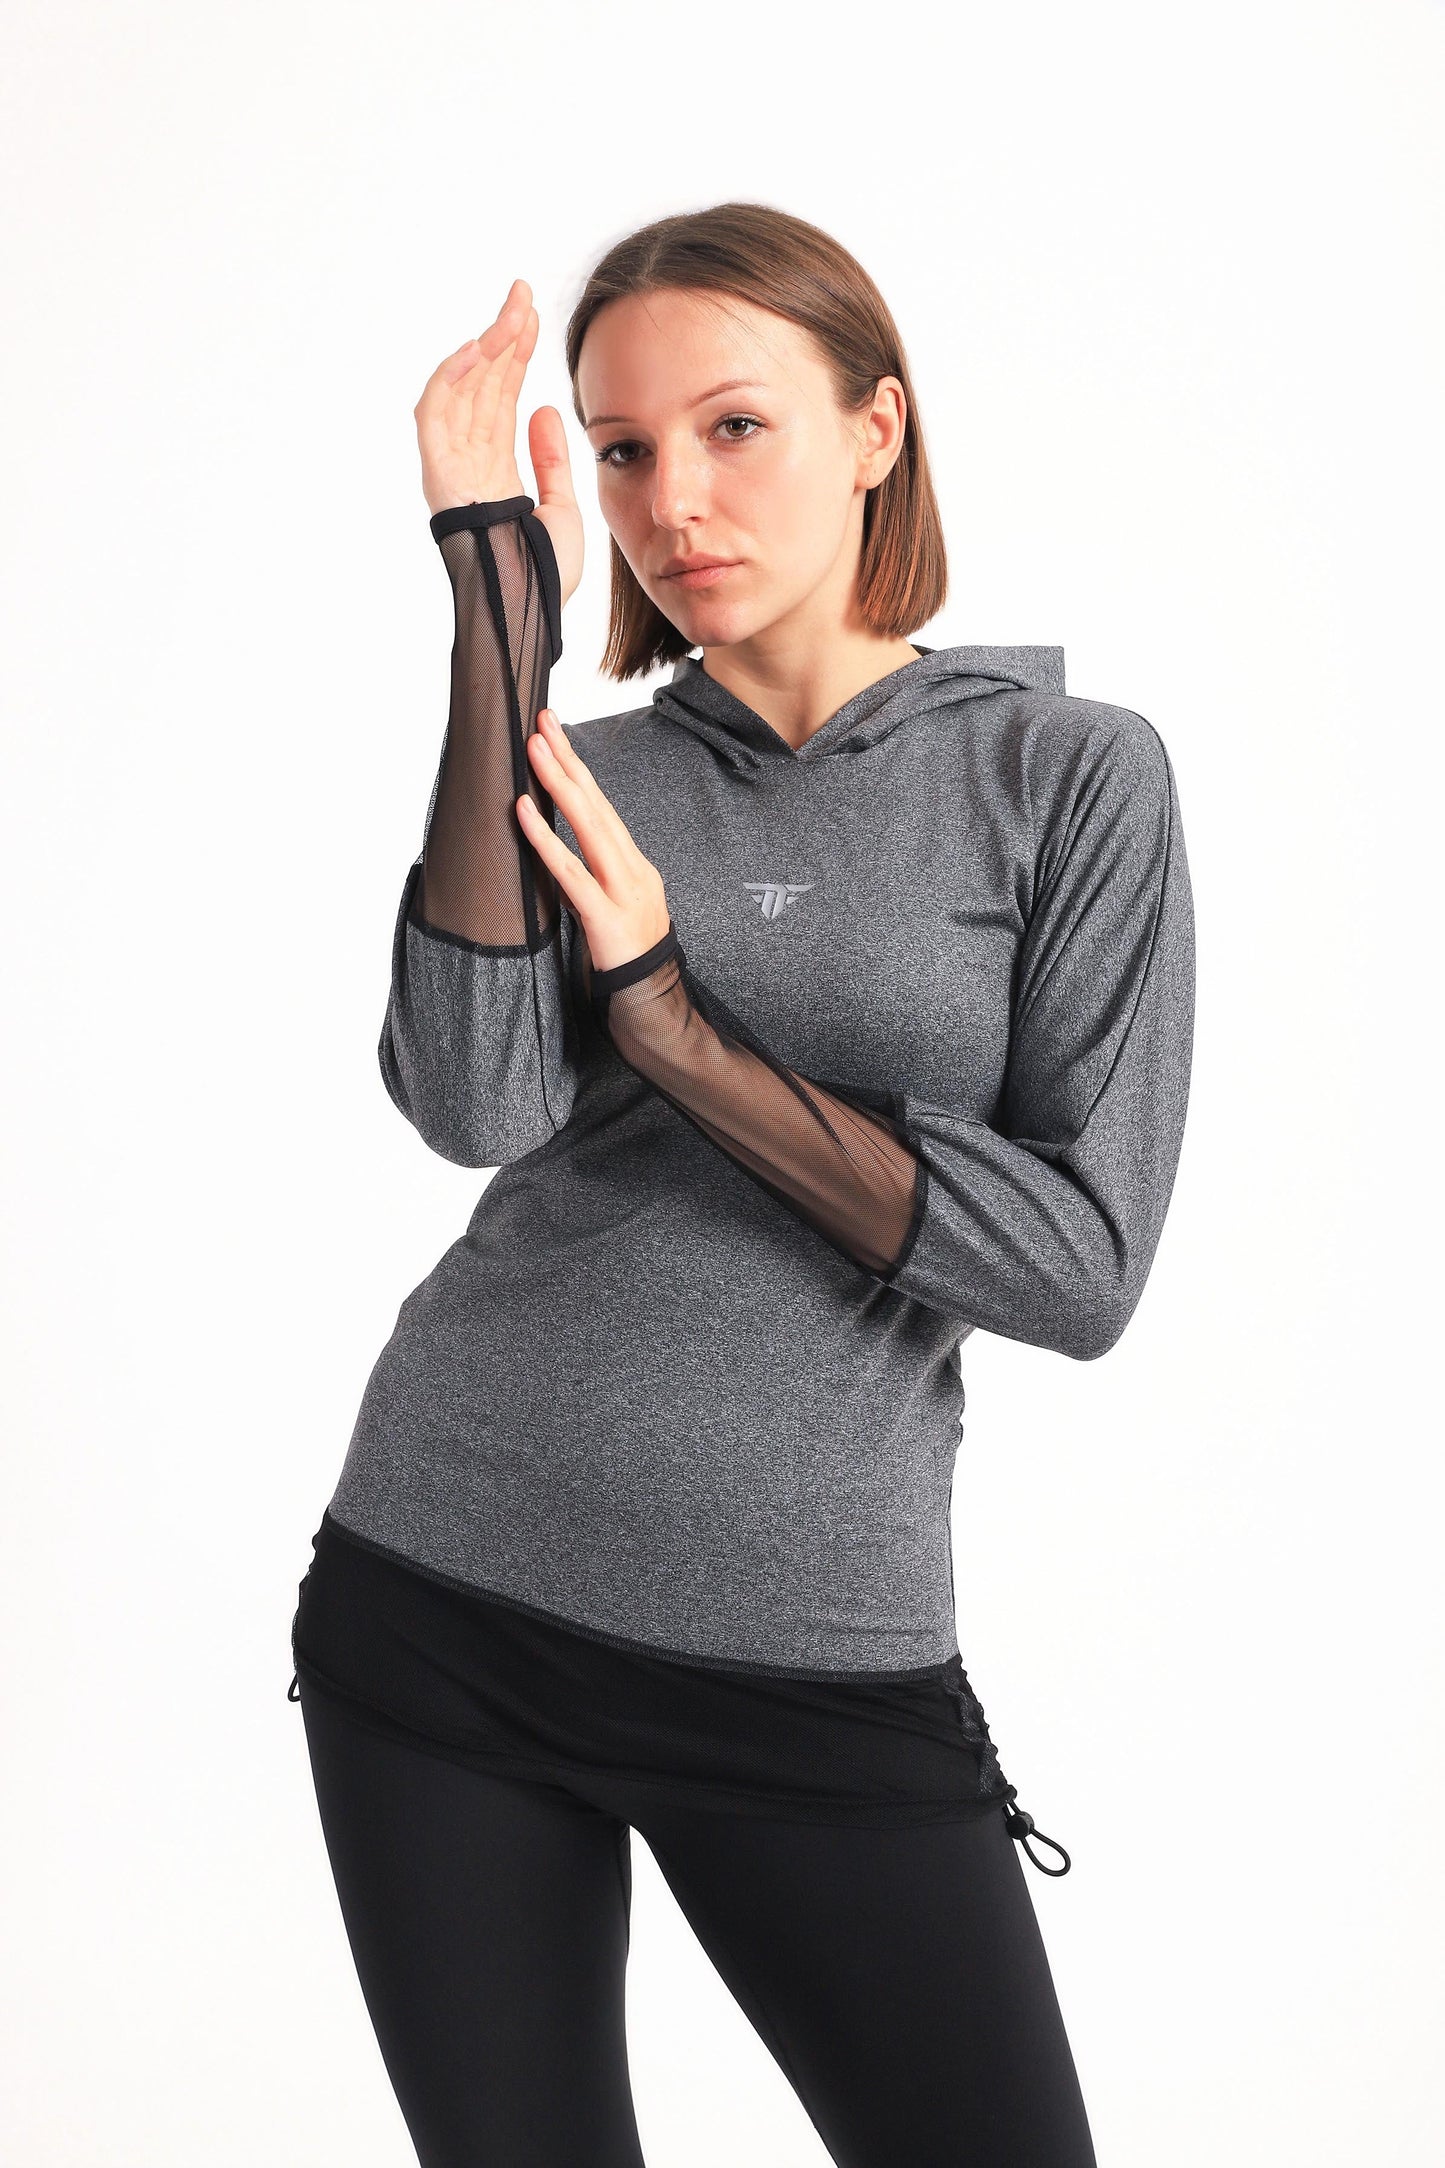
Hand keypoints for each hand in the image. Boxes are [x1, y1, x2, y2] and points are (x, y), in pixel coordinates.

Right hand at [414, 277, 583, 605]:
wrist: (532, 607)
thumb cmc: (545, 573)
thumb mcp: (562, 505)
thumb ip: (551, 458)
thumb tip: (543, 408)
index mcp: (495, 471)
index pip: (501, 398)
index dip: (514, 356)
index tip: (533, 317)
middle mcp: (469, 463)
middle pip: (481, 385)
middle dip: (502, 338)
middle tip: (523, 295)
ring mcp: (451, 467)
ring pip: (460, 390)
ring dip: (482, 348)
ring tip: (511, 313)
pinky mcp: (437, 473)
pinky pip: (434, 413)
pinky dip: (451, 377)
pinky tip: (477, 348)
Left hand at [517, 710, 672, 976]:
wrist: (652, 998)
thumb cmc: (629, 951)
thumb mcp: (617, 900)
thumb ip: (597, 870)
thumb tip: (570, 842)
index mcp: (633, 862)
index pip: (602, 805)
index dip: (577, 767)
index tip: (554, 733)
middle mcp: (632, 867)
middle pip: (597, 803)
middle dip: (568, 759)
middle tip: (542, 721)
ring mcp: (622, 890)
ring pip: (589, 825)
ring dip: (559, 783)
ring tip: (534, 748)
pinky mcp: (605, 917)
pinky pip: (570, 872)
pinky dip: (545, 839)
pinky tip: (525, 812)